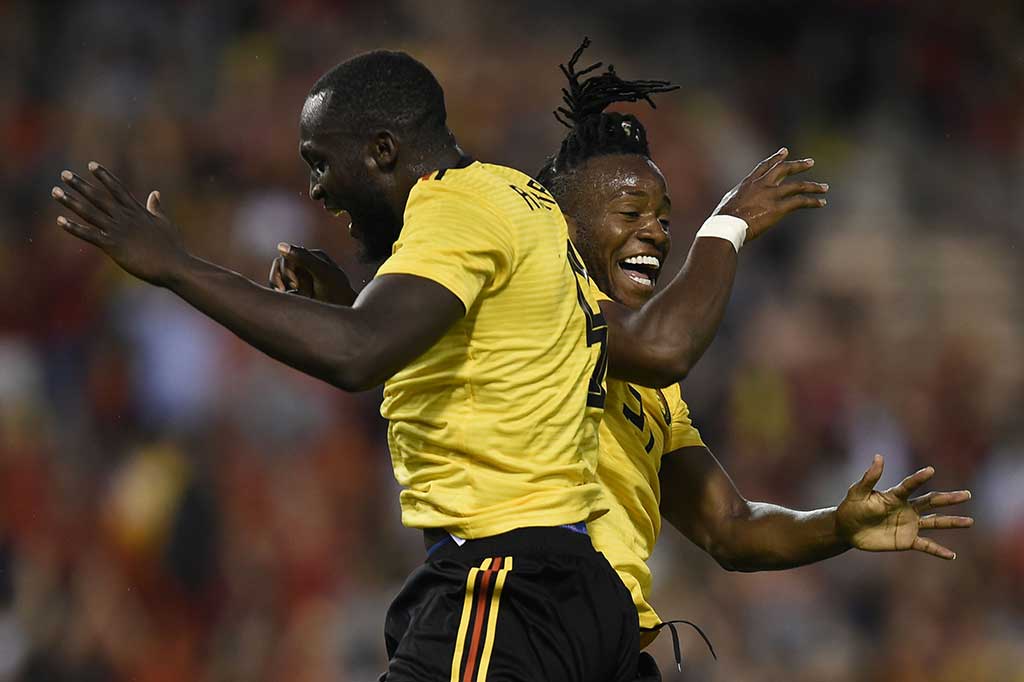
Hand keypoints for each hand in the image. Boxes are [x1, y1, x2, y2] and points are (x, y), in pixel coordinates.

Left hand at [51, 162, 187, 285]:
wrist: (174, 266)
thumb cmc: (173, 248)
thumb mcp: (165, 223)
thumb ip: (156, 208)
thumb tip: (155, 193)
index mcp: (138, 212)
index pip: (117, 189)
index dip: (104, 176)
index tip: (91, 165)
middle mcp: (125, 218)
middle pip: (98, 197)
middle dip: (80, 185)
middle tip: (64, 174)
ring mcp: (118, 231)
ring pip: (90, 212)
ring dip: (71, 201)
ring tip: (55, 191)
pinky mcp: (113, 246)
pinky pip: (89, 235)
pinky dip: (73, 228)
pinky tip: (60, 220)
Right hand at [269, 243, 356, 305]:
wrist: (345, 312)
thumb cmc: (337, 292)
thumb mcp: (322, 273)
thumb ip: (304, 258)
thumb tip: (280, 246)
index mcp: (312, 257)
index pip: (286, 257)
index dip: (286, 270)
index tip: (294, 285)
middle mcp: (304, 265)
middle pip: (278, 267)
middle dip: (283, 281)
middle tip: (294, 292)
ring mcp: (299, 278)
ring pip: (276, 279)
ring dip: (282, 289)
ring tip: (296, 298)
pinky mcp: (296, 292)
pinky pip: (279, 290)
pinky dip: (283, 296)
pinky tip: (295, 301)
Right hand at [713, 147, 827, 241]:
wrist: (726, 226)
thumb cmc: (722, 220)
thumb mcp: (728, 204)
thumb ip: (738, 200)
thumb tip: (737, 205)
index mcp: (748, 183)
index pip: (764, 166)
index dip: (775, 158)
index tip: (785, 151)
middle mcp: (762, 185)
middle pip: (784, 169)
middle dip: (798, 165)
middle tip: (810, 163)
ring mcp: (771, 195)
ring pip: (797, 186)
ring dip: (813, 186)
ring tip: (825, 187)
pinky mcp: (778, 208)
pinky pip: (800, 202)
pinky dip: (812, 201)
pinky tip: (822, 202)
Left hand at [836, 454, 973, 559]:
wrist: (847, 529)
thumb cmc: (851, 507)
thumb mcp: (858, 492)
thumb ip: (870, 477)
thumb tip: (879, 456)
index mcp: (895, 496)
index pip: (910, 486)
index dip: (919, 478)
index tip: (930, 470)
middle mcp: (907, 508)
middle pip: (931, 502)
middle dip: (949, 498)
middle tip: (967, 494)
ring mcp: (909, 525)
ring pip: (935, 522)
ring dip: (952, 522)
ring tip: (970, 521)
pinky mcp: (906, 541)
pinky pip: (926, 545)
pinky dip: (938, 550)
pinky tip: (952, 555)